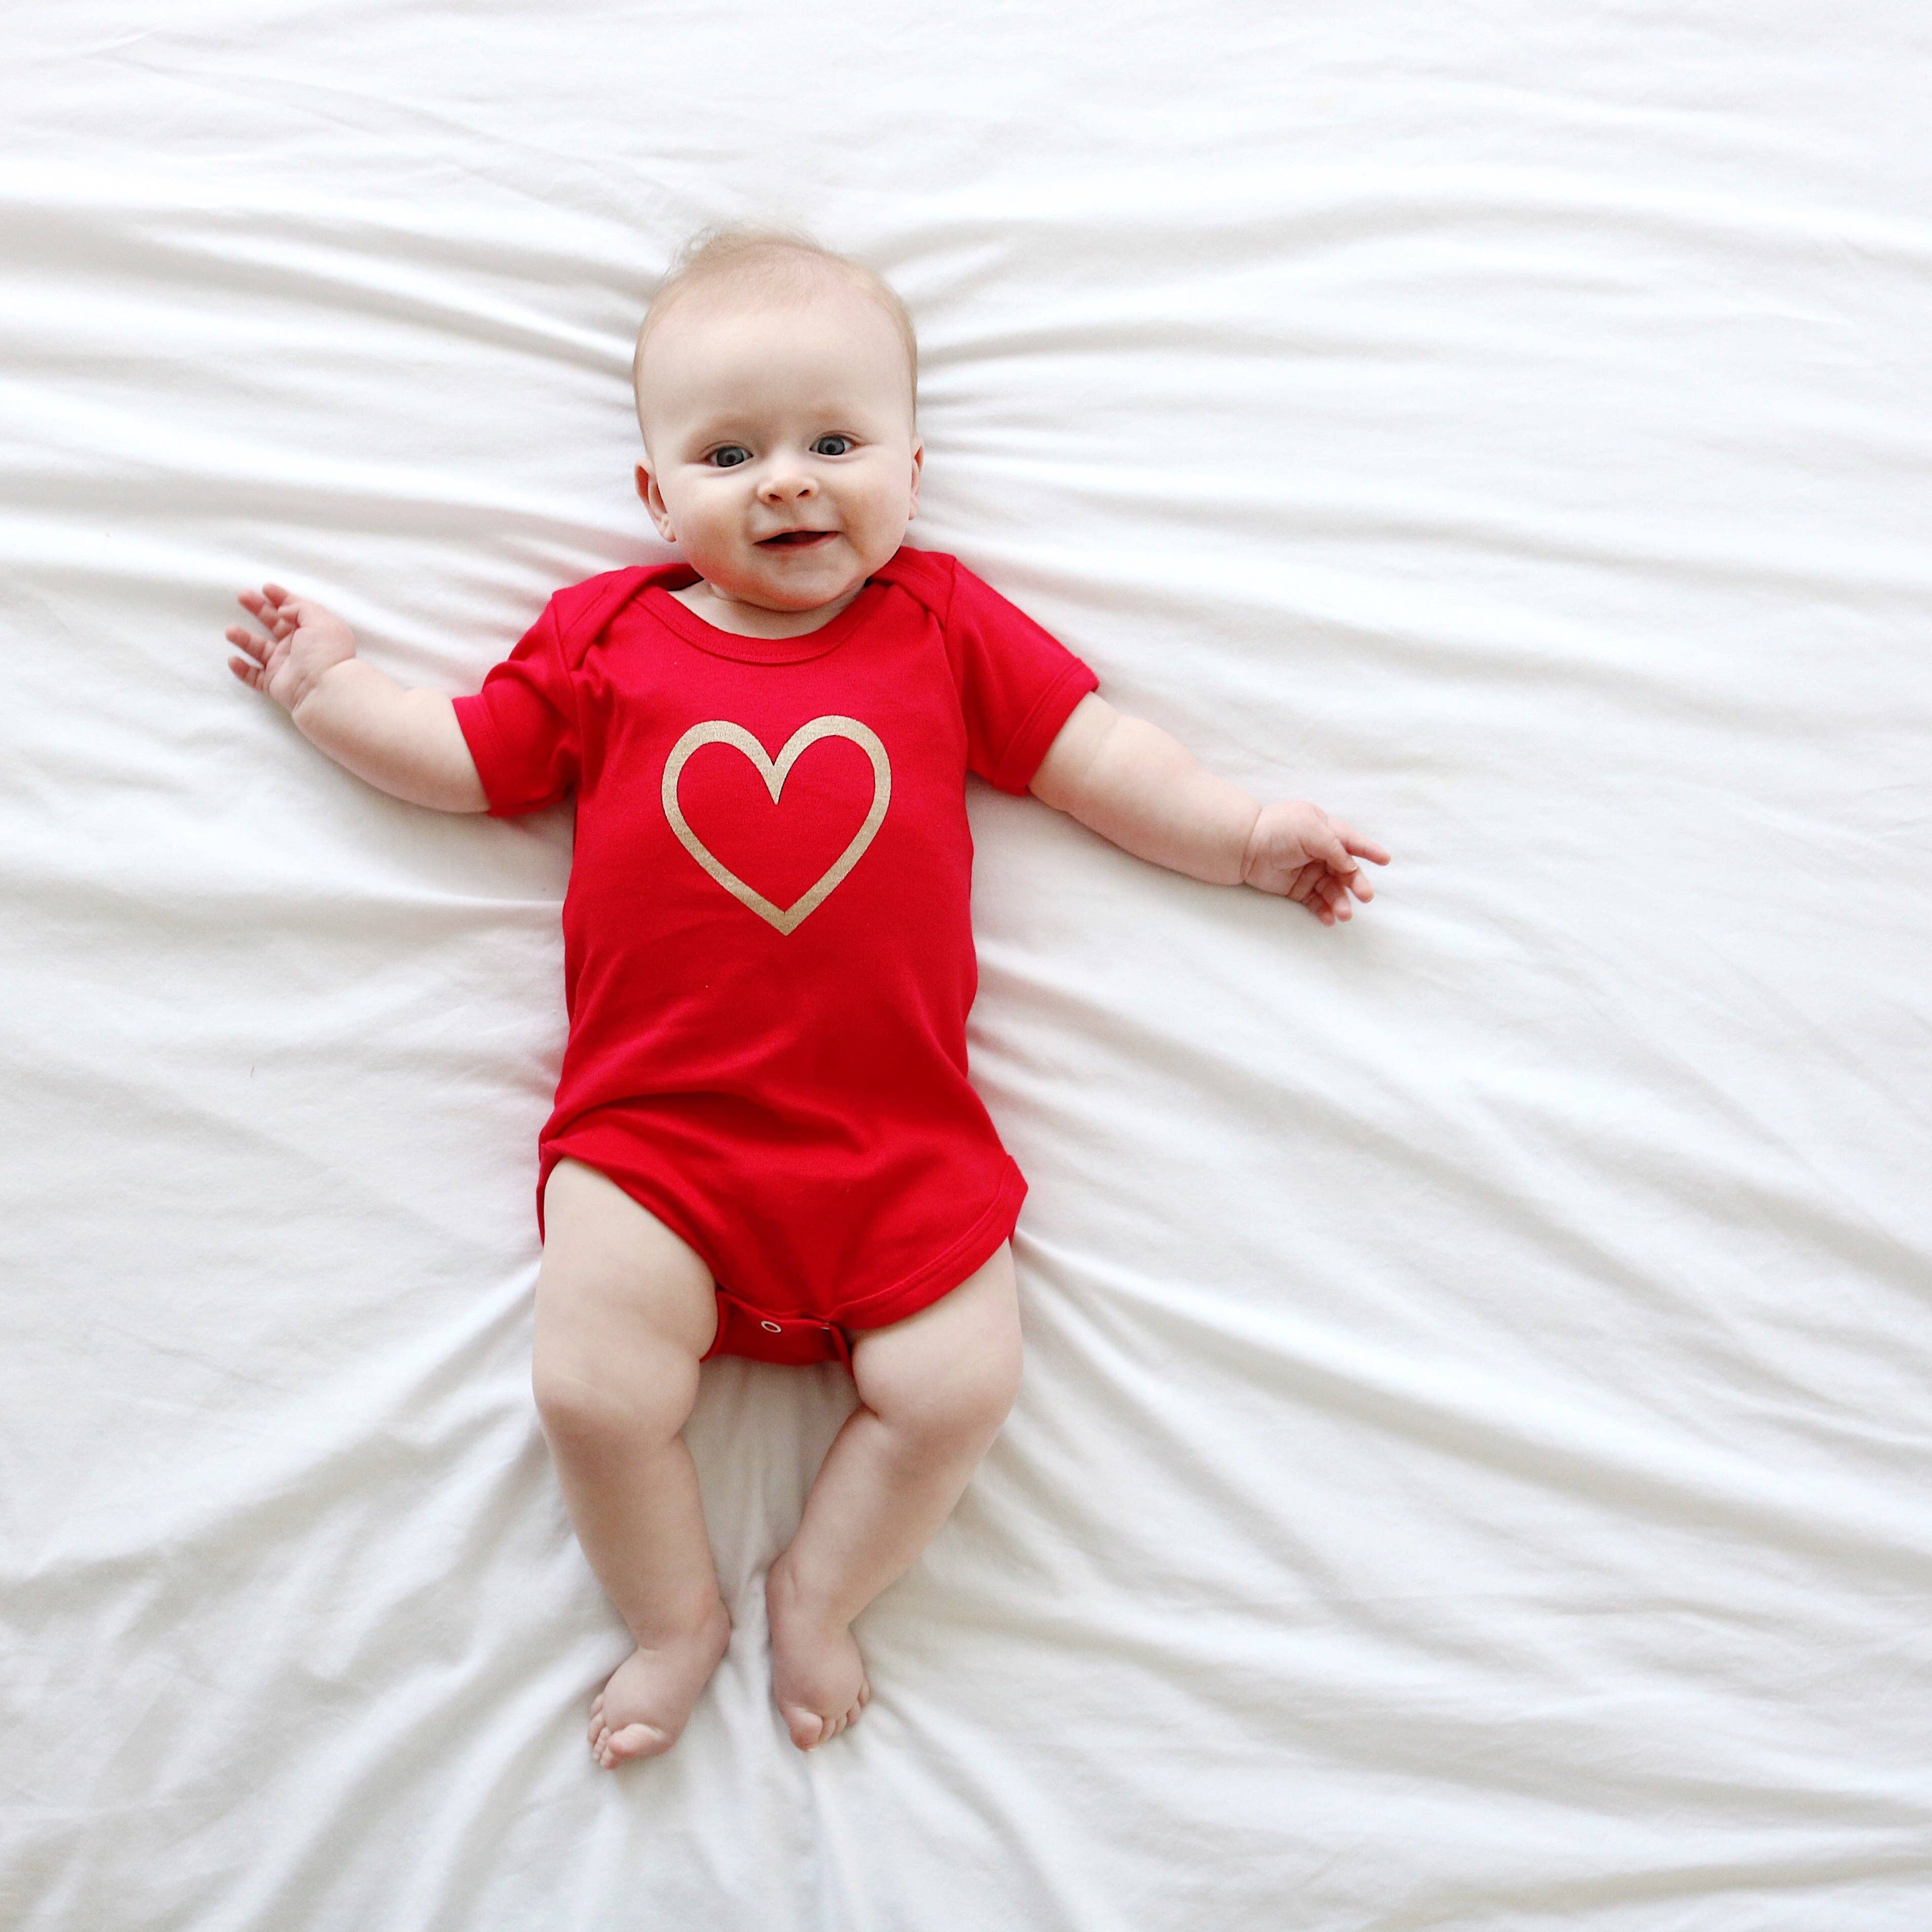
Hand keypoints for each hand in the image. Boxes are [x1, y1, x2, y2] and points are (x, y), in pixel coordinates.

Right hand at [225, 583, 357, 712]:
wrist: (324, 690)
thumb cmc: (324, 651)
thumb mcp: (318, 619)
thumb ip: (300, 608)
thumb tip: (283, 610)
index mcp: (313, 630)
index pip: (295, 610)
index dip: (281, 597)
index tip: (265, 588)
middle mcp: (300, 646)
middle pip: (274, 624)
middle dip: (258, 609)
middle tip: (242, 596)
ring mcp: (287, 666)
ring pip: (261, 649)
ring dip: (244, 639)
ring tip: (230, 631)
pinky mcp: (276, 684)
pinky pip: (255, 676)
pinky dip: (243, 670)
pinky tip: (233, 660)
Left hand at [1241, 800, 1389, 925]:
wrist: (1244, 847)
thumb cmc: (1278, 830)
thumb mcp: (1311, 831)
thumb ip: (1335, 848)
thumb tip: (1352, 867)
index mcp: (1325, 831)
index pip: (1352, 842)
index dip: (1369, 850)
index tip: (1385, 860)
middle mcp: (1320, 851)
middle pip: (1345, 870)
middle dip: (1356, 883)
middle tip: (1365, 896)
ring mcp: (1309, 871)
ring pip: (1332, 889)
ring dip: (1340, 901)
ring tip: (1344, 914)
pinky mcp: (1297, 888)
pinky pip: (1316, 901)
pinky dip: (1324, 910)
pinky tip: (1330, 919)